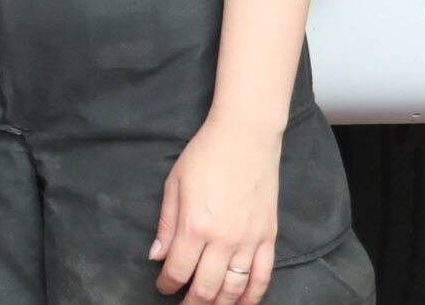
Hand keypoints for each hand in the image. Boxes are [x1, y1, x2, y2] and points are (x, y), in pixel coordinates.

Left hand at [152, 117, 281, 303]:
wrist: (245, 136)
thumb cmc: (206, 154)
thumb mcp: (174, 184)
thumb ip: (166, 225)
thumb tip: (157, 256)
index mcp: (195, 226)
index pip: (178, 271)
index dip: (167, 285)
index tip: (163, 287)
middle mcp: (223, 239)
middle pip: (206, 288)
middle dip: (191, 303)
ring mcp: (249, 240)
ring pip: (234, 289)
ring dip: (219, 304)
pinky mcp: (268, 237)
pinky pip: (262, 277)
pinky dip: (253, 296)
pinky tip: (243, 304)